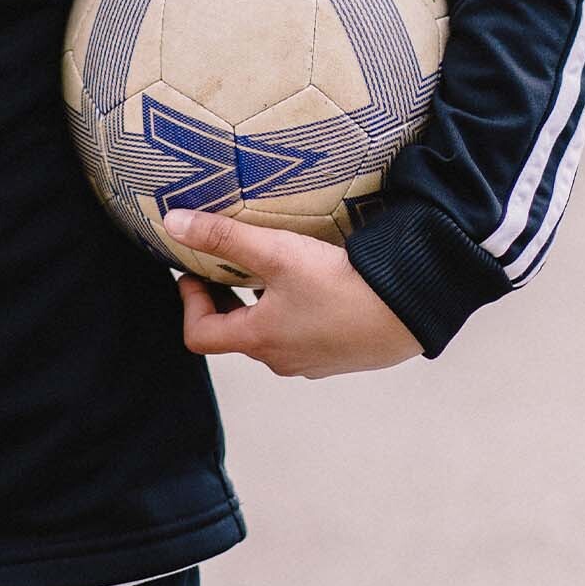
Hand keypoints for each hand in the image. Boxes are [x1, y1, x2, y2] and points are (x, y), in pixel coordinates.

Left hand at [167, 210, 422, 379]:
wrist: (410, 309)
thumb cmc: (341, 285)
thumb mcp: (277, 253)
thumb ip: (224, 237)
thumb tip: (173, 223)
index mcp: (258, 340)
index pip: (199, 335)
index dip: (189, 301)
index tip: (195, 271)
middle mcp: (281, 359)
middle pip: (233, 335)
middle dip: (222, 301)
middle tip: (226, 267)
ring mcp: (312, 362)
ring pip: (269, 337)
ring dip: (258, 308)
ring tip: (269, 273)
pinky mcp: (340, 357)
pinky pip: (301, 339)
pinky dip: (291, 315)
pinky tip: (311, 287)